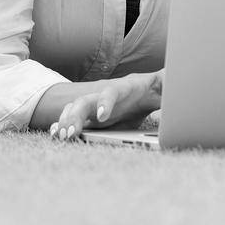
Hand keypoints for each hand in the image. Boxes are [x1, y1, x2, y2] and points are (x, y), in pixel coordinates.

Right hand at [48, 69, 163, 140]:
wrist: (147, 92)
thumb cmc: (156, 90)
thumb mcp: (165, 88)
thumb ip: (167, 88)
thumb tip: (167, 91)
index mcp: (124, 88)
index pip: (112, 91)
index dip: (105, 102)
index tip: (102, 117)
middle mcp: (105, 95)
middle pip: (86, 101)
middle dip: (75, 115)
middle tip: (70, 132)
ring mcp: (96, 106)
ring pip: (76, 109)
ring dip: (67, 121)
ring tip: (61, 137)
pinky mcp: (92, 118)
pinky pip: (75, 120)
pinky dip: (64, 125)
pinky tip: (56, 134)